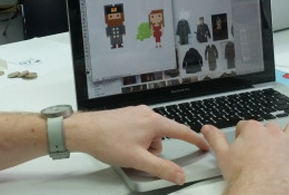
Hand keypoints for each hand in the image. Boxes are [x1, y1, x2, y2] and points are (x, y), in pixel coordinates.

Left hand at [65, 105, 208, 184]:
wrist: (83, 131)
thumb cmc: (106, 140)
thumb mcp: (137, 159)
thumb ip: (162, 168)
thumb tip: (179, 175)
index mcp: (153, 121)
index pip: (181, 131)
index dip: (195, 139)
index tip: (205, 143)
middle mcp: (146, 113)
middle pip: (163, 136)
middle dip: (154, 150)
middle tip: (138, 156)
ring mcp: (136, 113)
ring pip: (150, 135)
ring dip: (143, 147)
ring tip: (126, 150)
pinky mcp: (127, 116)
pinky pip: (140, 131)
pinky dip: (136, 141)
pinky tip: (122, 145)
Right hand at [201, 121, 288, 194]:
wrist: (260, 192)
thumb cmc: (242, 176)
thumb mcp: (223, 156)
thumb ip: (215, 139)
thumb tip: (206, 129)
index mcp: (252, 130)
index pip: (246, 126)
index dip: (243, 135)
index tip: (241, 142)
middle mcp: (273, 134)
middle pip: (270, 127)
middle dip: (267, 133)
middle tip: (261, 147)